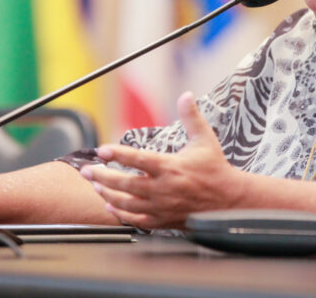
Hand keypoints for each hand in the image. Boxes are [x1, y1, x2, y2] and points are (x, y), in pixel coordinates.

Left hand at [81, 92, 245, 228]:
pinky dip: (120, 214)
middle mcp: (163, 189)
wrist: (229, 201)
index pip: (139, 159)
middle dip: (102, 177)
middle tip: (86, 171)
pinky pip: (136, 220)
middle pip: (125, 184)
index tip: (102, 150)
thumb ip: (192, 117)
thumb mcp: (205, 139)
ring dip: (108, 194)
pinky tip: (110, 206)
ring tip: (95, 186)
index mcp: (171, 167)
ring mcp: (162, 207)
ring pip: (127, 203)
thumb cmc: (215, 169)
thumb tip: (186, 95)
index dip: (119, 154)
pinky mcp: (163, 220)